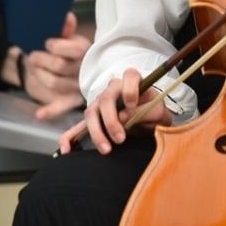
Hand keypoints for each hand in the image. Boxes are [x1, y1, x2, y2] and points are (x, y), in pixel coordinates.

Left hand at [23, 11, 90, 120]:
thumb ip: (66, 28)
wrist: (69, 68)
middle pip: (60, 66)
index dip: (55, 46)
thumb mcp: (68, 37)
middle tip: (34, 56)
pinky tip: (39, 114)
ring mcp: (77, 87)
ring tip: (36, 68)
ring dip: (40, 75)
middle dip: (42, 59)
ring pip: (54, 83)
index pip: (73, 50)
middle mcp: (84, 71)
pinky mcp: (68, 101)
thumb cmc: (67, 51)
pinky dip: (50, 111)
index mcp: (86, 52)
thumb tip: (66, 17)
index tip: (48, 44)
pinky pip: (61, 108)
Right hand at [57, 67, 171, 155]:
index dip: (130, 89)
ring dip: (97, 132)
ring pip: (91, 113)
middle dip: (111, 120)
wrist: (151, 121)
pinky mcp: (94, 119)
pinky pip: (77, 126)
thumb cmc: (155, 112)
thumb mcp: (158, 112)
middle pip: (105, 99)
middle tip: (120, 138)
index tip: (132, 105)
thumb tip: (124, 117)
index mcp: (133, 81)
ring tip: (106, 149)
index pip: (129, 76)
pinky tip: (66, 149)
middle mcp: (114, 89)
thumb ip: (146, 112)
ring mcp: (100, 103)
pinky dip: (70, 137)